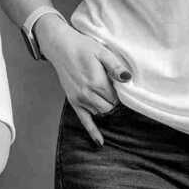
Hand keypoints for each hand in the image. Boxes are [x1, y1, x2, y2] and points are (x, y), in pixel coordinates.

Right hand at [36, 17, 131, 145]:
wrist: (60, 46)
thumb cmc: (82, 47)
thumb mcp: (102, 52)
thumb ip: (115, 67)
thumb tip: (127, 78)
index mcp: (97, 83)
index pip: (116, 99)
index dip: (120, 94)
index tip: (119, 85)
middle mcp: (87, 94)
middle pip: (109, 108)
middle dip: (114, 102)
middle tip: (112, 89)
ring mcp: (79, 99)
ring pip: (100, 112)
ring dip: (105, 107)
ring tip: (104, 95)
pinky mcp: (73, 101)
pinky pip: (84, 120)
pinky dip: (92, 131)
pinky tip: (100, 142)